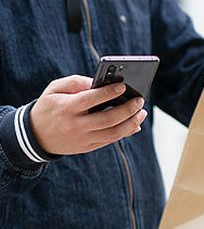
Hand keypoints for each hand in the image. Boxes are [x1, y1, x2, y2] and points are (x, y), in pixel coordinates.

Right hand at [30, 75, 146, 154]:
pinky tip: (135, 124)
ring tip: (142, 112)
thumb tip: (100, 82)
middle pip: (107, 119)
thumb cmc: (50, 106)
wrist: (35, 136)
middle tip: (140, 100)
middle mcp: (76, 126)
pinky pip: (110, 141)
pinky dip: (125, 133)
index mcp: (66, 108)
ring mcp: (82, 139)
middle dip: (127, 109)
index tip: (124, 86)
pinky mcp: (87, 148)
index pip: (90, 100)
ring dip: (131, 123)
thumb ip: (76, 81)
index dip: (108, 93)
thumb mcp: (55, 88)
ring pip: (112, 134)